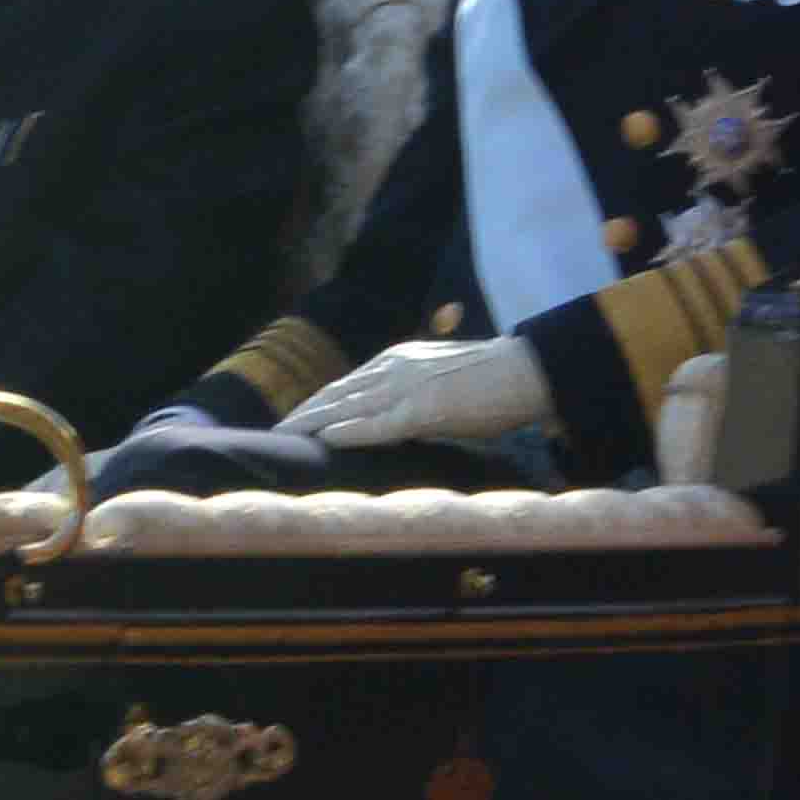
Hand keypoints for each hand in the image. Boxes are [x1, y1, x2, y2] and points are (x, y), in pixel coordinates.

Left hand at [292, 333, 548, 453]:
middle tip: (274, 434)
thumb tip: (396, 423)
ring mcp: (407, 387)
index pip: (344, 385)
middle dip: (303, 415)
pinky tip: (326, 439)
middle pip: (335, 394)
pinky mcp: (424, 409)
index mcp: (397, 360)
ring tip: (284, 439)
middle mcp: (394, 368)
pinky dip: (349, 431)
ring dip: (312, 424)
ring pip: (347, 407)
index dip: (315, 403)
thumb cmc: (492, 384)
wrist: (525, 372)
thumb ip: (412, 399)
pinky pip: (378, 424)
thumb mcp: (440, 385)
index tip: (292, 420)